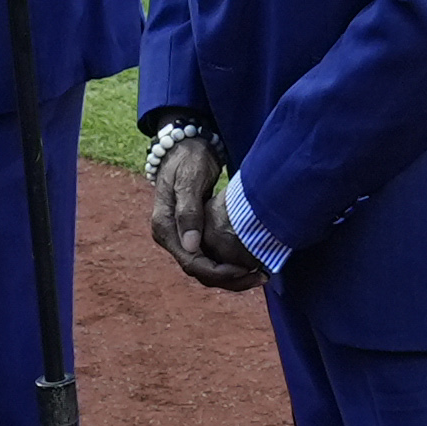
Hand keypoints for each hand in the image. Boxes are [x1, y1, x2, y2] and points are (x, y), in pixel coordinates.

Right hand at [148, 125, 264, 290]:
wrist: (184, 146)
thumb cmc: (188, 159)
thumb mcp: (189, 180)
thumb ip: (189, 212)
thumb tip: (191, 246)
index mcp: (165, 228)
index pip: (192, 263)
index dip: (220, 273)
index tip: (247, 271)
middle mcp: (170, 237)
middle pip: (199, 271)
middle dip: (230, 279)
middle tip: (261, 277)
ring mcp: (180, 237)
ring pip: (205, 268)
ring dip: (231, 276)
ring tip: (260, 274)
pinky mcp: (191, 234)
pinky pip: (209, 257)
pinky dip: (228, 264)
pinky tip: (249, 262)